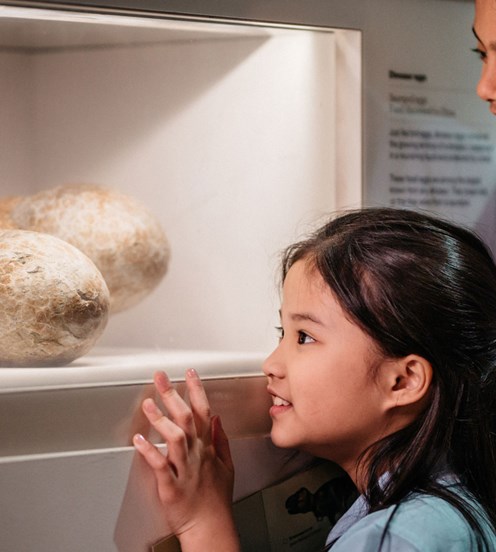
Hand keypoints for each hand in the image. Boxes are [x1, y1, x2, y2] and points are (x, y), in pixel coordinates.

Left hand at [133, 369, 239, 550]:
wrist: (211, 527)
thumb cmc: (217, 499)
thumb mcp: (227, 465)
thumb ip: (222, 439)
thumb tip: (217, 419)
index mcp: (208, 447)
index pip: (204, 410)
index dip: (196, 389)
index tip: (189, 373)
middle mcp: (197, 454)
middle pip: (187, 417)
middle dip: (173, 394)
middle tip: (160, 377)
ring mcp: (184, 469)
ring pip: (175, 438)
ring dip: (161, 419)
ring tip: (148, 403)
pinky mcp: (171, 486)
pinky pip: (160, 466)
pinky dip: (149, 452)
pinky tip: (138, 440)